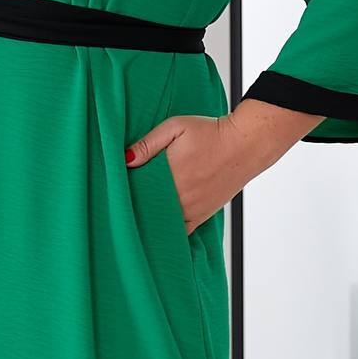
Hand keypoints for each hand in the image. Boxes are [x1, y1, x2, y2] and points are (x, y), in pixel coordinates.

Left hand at [125, 113, 267, 234]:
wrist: (245, 144)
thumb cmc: (210, 132)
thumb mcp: (176, 127)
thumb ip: (149, 143)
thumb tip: (125, 159)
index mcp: (170, 173)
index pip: (138, 189)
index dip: (124, 190)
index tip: (112, 189)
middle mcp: (180, 195)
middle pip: (148, 207)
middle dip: (133, 205)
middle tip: (119, 204)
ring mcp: (192, 208)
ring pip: (162, 221)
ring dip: (149, 218)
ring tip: (135, 215)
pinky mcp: (203, 215)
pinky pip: (182, 231)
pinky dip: (168, 231)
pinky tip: (158, 230)